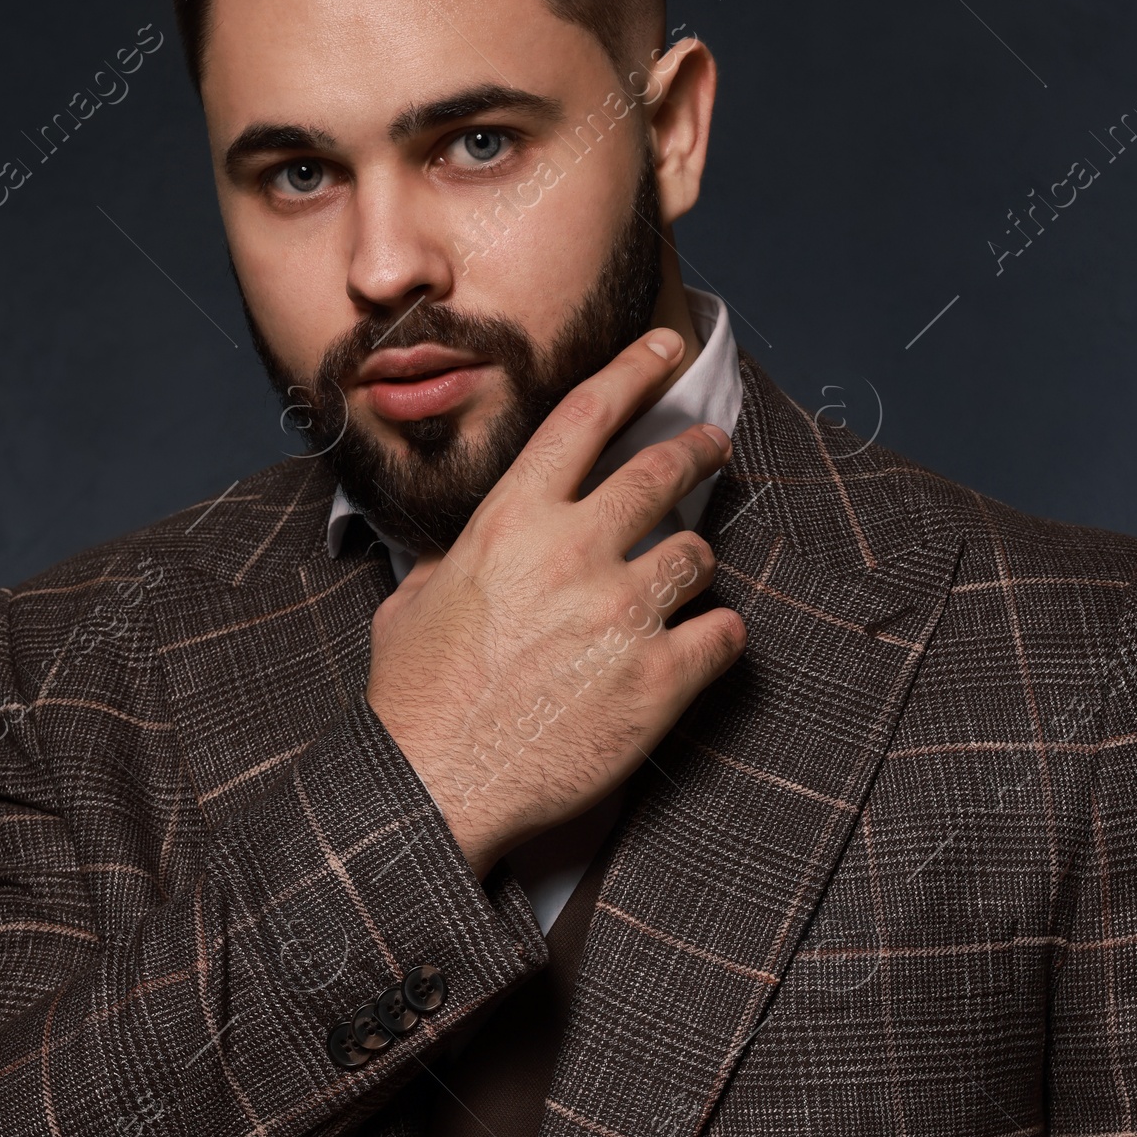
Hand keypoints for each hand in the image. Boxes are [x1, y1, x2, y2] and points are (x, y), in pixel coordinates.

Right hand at [364, 329, 745, 874]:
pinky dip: (718, 637)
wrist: (437, 786)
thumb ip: (447, 562)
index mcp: (512, 523)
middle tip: (712, 449)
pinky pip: (724, 632)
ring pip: (698, 552)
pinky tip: (702, 648)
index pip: (586, 417)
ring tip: (678, 585)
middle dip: (698, 450)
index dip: (636, 370)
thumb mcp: (412, 604)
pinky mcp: (660, 679)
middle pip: (664, 470)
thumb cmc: (416, 699)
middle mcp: (574, 553)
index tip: (669, 350)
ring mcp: (623, 614)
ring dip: (691, 565)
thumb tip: (455, 553)